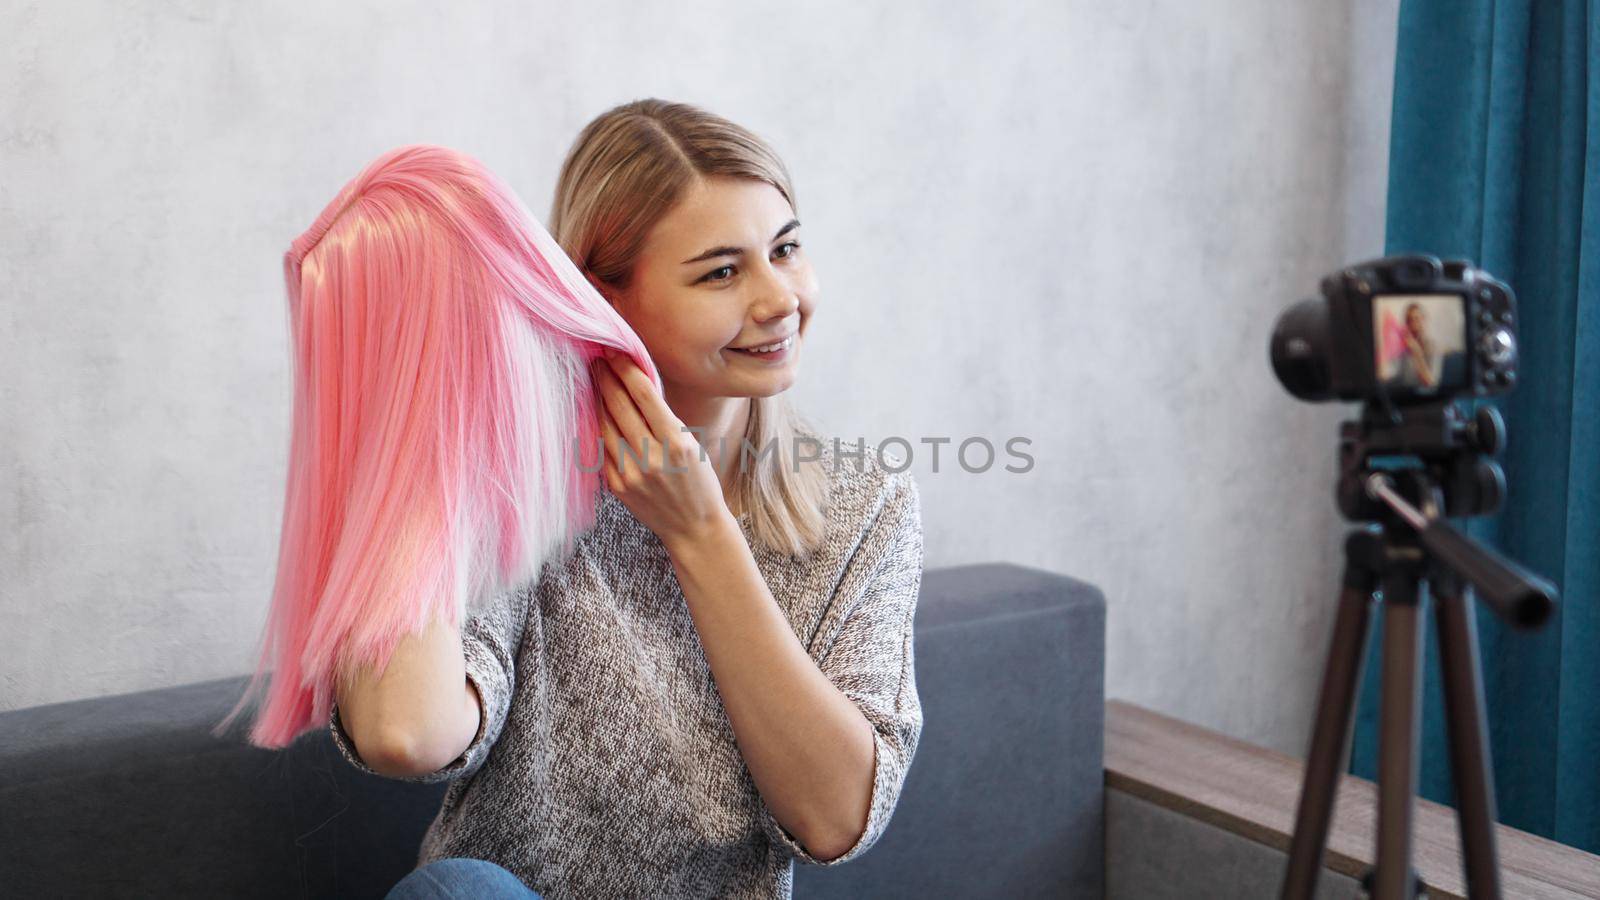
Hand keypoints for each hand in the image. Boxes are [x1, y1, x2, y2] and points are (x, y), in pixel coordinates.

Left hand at [590, 352, 733, 547]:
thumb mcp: (693, 445)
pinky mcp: (617, 486)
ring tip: (595, 380)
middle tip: (598, 360)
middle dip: (606, 378)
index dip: (626, 370)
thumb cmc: (700, 481)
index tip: (615, 353)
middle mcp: (651, 457)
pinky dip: (600, 427)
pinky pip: (603, 448)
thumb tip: (638, 385)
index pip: (643, 395)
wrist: (694, 527)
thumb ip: (666, 419)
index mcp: (676, 442)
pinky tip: (598, 412)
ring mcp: (631, 473)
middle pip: (619, 406)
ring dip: (598, 399)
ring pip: (606, 425)